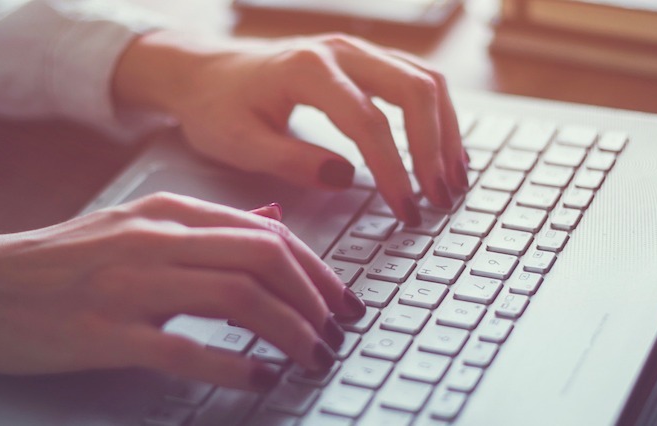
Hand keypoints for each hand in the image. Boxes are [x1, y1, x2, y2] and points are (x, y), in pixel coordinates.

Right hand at [0, 193, 365, 390]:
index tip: (342, 303)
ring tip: (312, 358)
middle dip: (316, 300)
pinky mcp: (103, 332)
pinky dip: (234, 365)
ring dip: (289, 332)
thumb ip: (201, 229)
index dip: (317, 271)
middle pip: (265, 259)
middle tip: (337, 334)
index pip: (267, 233)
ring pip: (238, 298)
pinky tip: (260, 379)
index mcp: (165, 214)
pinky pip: (185, 347)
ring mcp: (129, 285)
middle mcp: (154, 241)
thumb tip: (268, 226)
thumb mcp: (130, 228)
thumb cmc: (53, 263)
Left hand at [114, 32, 468, 225]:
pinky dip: (438, 117)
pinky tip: (444, 154)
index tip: (405, 209)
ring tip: (452, 182)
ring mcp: (357, 50)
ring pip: (425, 81)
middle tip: (440, 199)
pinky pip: (417, 80)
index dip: (393, 169)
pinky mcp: (366, 60)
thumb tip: (345, 177)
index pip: (368, 121)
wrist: (204, 72)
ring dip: (446, 131)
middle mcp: (340, 50)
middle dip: (434, 148)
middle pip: (413, 90)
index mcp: (306, 69)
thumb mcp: (237, 143)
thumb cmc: (217, 107)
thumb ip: (289, 161)